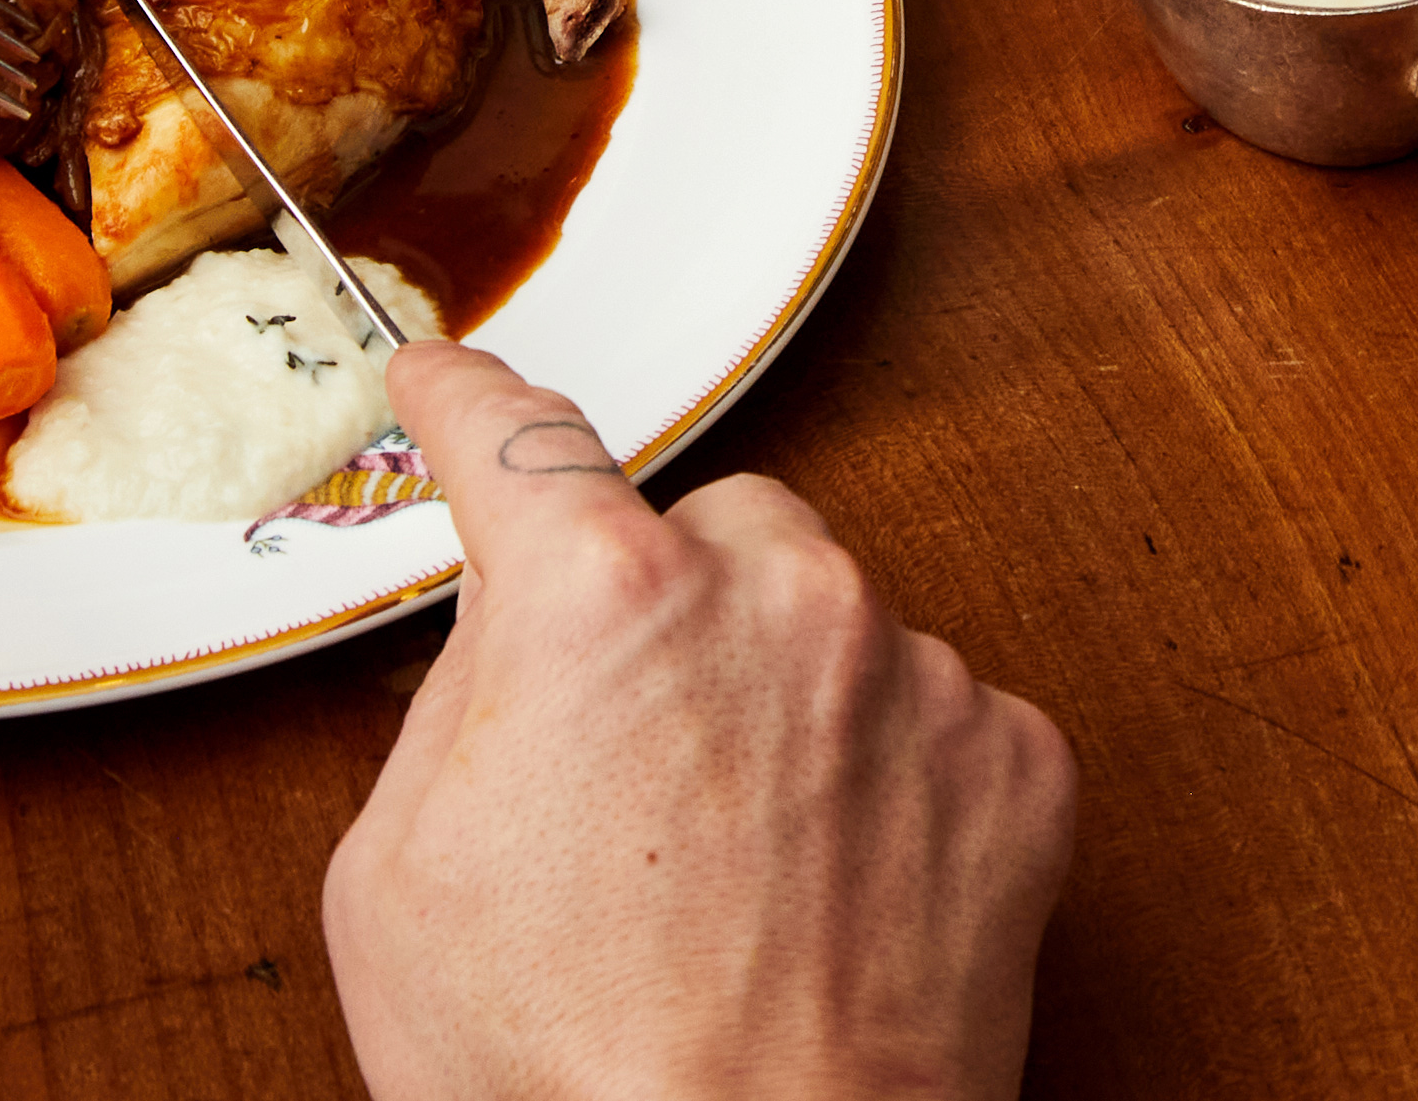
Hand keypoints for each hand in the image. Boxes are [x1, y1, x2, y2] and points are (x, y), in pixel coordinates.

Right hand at [327, 344, 1073, 1100]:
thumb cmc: (563, 1073)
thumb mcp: (400, 878)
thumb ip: (463, 700)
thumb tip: (513, 626)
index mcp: (604, 601)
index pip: (520, 444)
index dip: (471, 407)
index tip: (455, 385)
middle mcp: (781, 597)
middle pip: (713, 533)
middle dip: (668, 610)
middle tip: (628, 764)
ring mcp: (917, 676)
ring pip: (835, 626)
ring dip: (786, 703)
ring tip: (738, 874)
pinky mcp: (1018, 765)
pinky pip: (935, 723)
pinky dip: (889, 785)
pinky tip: (832, 897)